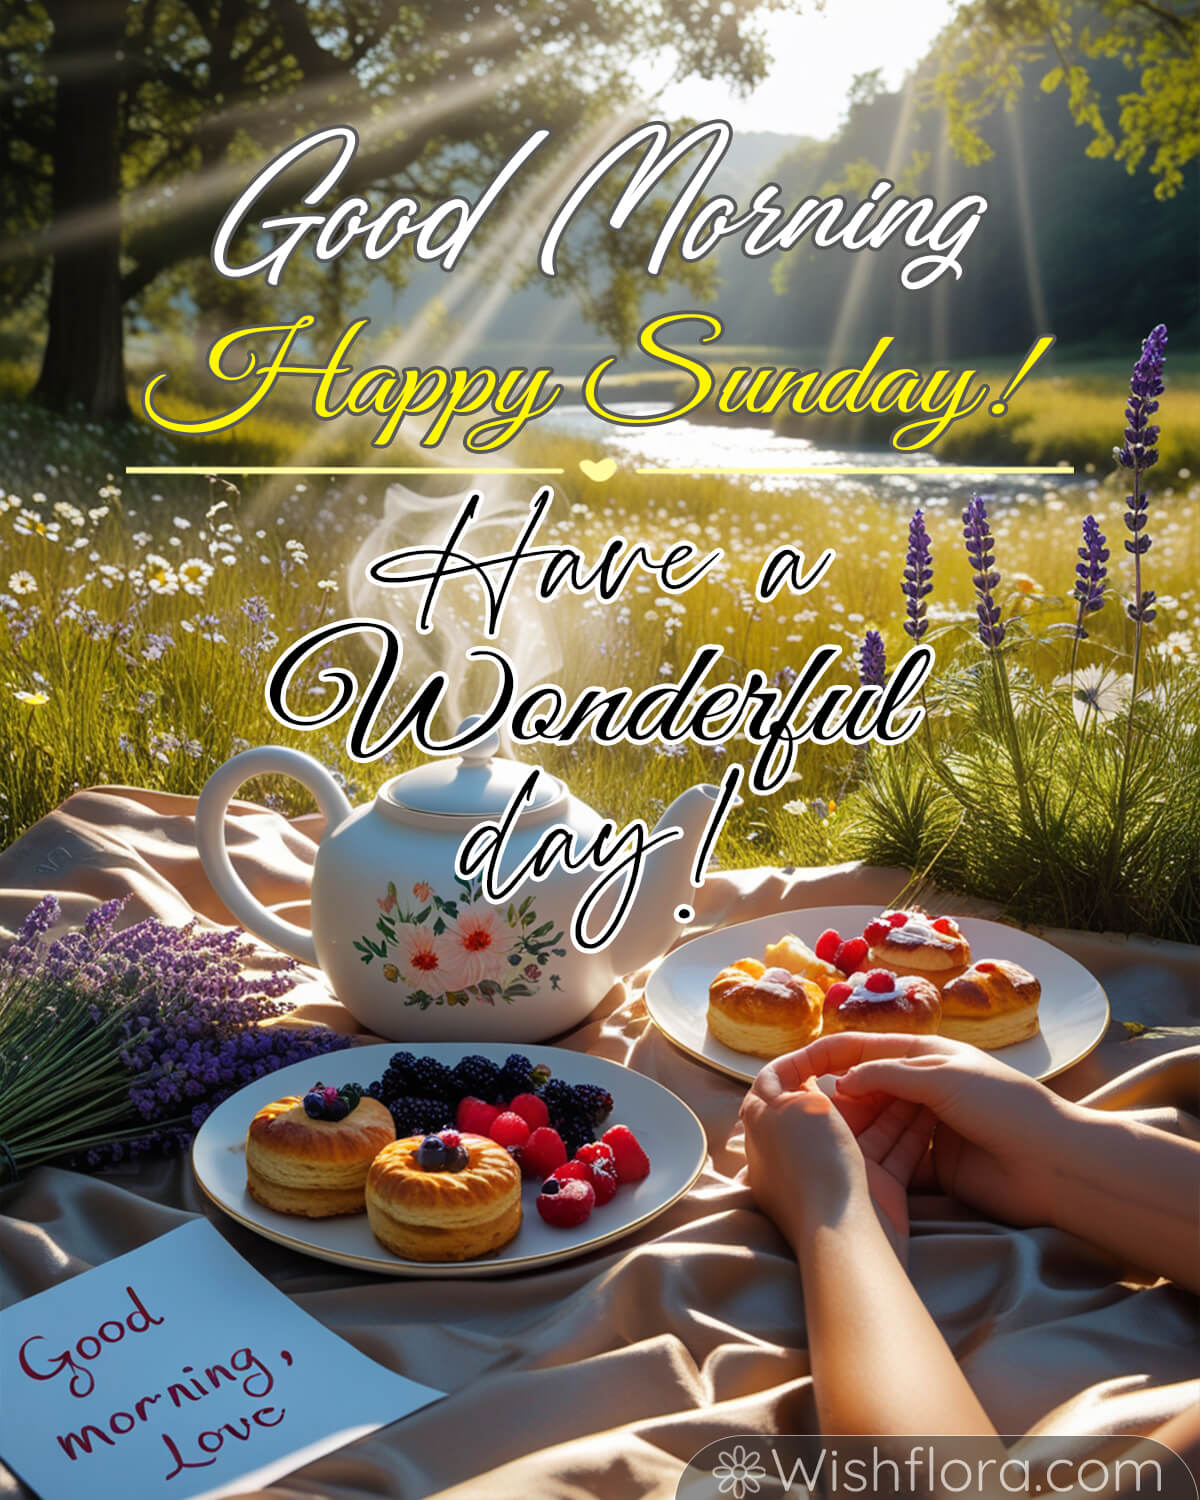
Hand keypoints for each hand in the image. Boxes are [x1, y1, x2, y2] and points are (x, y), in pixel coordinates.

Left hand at [740, 1050, 930, 1258]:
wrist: (846, 1233)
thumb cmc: (809, 1163)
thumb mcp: (775, 1109)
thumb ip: (777, 1087)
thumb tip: (791, 1076)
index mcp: (772, 1132)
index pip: (780, 1083)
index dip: (803, 1059)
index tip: (830, 1046)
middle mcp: (805, 1152)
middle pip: (836, 1105)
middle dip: (862, 1079)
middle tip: (886, 1056)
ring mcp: (844, 1171)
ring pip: (873, 1125)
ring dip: (894, 1099)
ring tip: (917, 1071)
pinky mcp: (879, 1189)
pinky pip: (898, 1150)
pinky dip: (915, 1128)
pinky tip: (932, 1105)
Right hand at [828, 1032, 1069, 1226]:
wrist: (1052, 1164)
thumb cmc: (1002, 1106)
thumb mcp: (940, 1077)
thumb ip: (887, 1074)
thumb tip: (841, 1081)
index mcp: (926, 1054)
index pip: (866, 1048)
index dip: (829, 1056)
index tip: (794, 1070)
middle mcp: (923, 1088)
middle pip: (867, 1087)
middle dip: (837, 1097)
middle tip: (804, 1114)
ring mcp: (928, 1128)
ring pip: (876, 1125)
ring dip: (851, 1130)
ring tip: (820, 1139)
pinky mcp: (933, 1167)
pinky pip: (892, 1159)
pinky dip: (871, 1160)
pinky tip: (845, 1165)